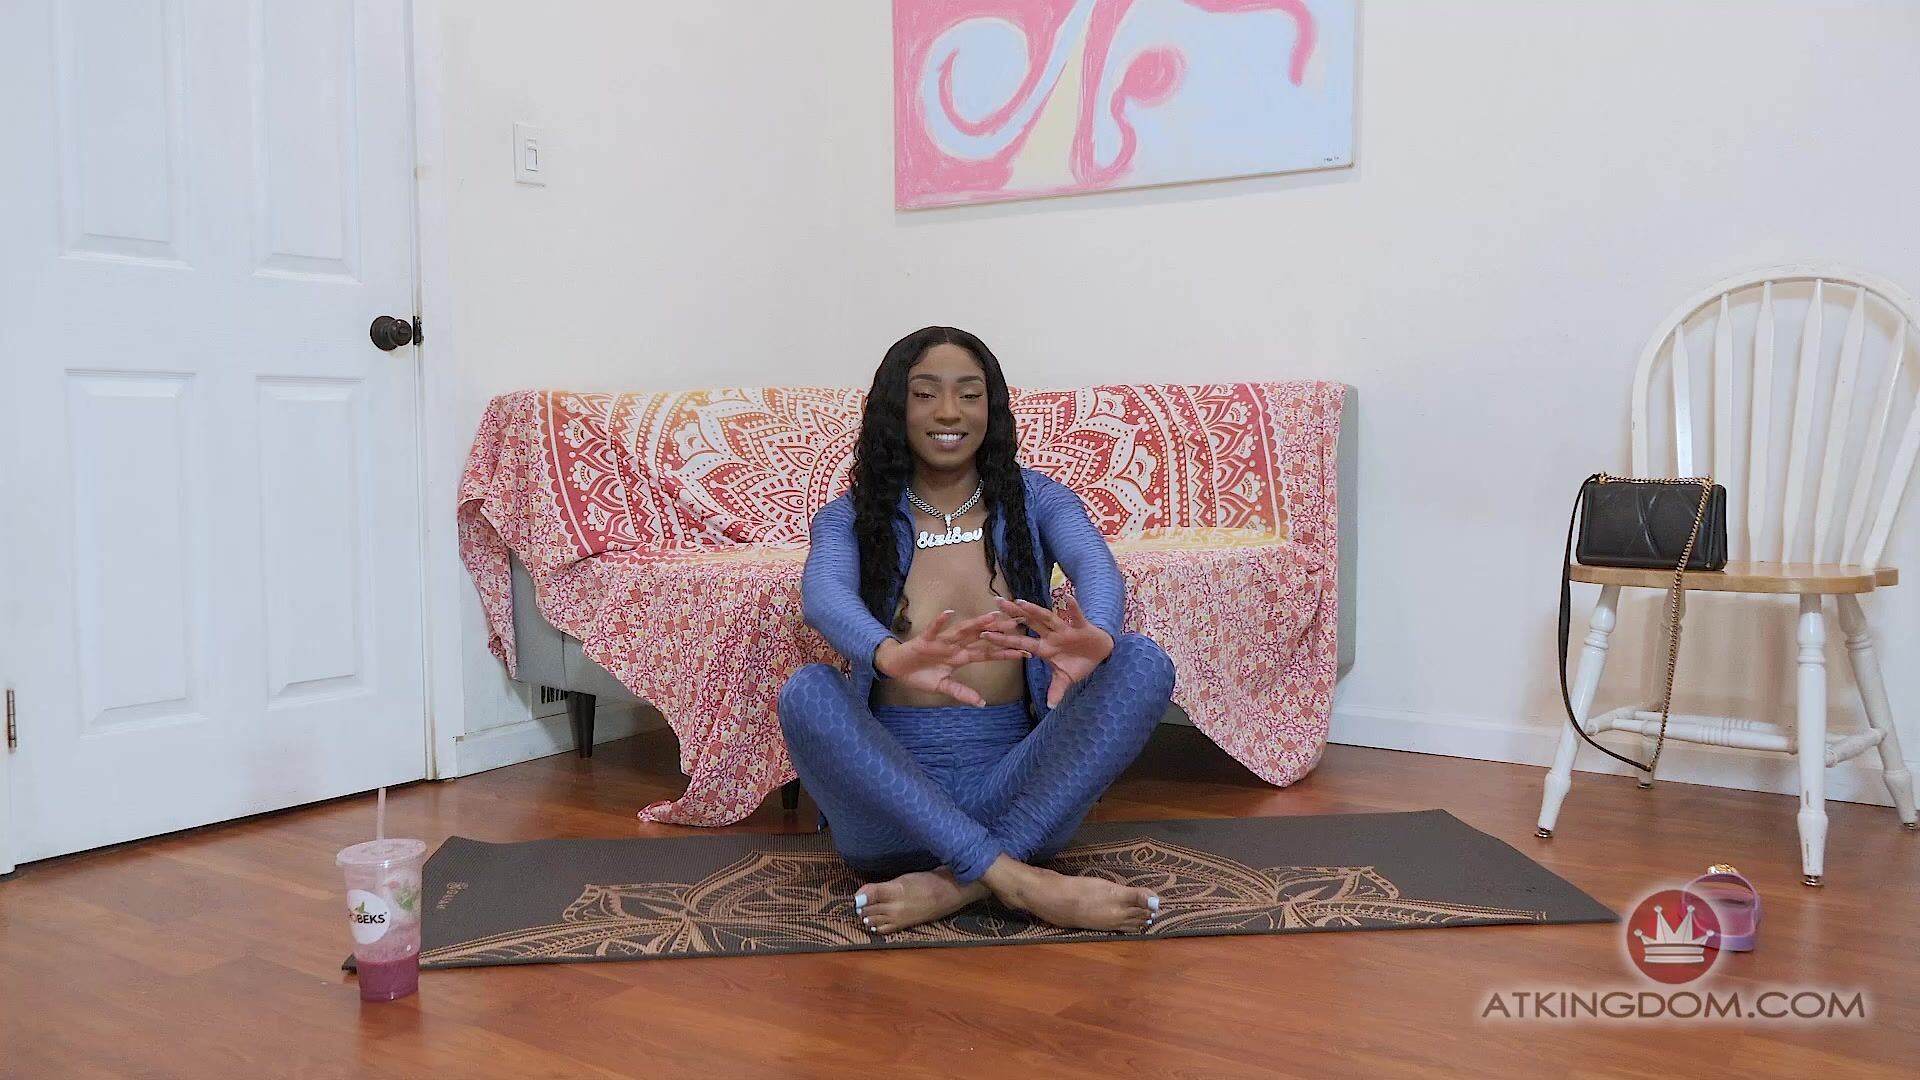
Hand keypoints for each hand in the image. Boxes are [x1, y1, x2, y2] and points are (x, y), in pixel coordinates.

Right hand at [874, 609, 1029, 706]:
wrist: (897, 668)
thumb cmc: (920, 675)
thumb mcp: (944, 687)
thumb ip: (962, 693)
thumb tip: (981, 703)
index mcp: (960, 657)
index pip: (987, 654)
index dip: (1005, 653)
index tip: (1024, 652)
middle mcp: (954, 646)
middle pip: (980, 637)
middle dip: (997, 631)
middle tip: (1017, 624)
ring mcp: (941, 642)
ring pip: (962, 631)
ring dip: (976, 623)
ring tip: (992, 616)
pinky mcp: (925, 640)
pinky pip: (934, 630)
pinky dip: (940, 622)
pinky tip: (949, 613)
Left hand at [984, 595, 1112, 708]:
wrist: (1101, 654)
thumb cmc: (1079, 663)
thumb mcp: (1066, 679)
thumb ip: (1056, 690)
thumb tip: (1050, 706)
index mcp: (1044, 648)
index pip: (1020, 642)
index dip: (1004, 638)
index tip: (985, 633)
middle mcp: (1051, 636)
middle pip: (1029, 623)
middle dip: (1014, 614)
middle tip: (996, 602)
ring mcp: (1065, 630)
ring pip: (1047, 618)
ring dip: (1035, 610)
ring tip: (1020, 602)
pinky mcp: (1081, 627)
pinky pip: (1077, 617)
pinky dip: (1074, 609)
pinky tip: (1069, 598)